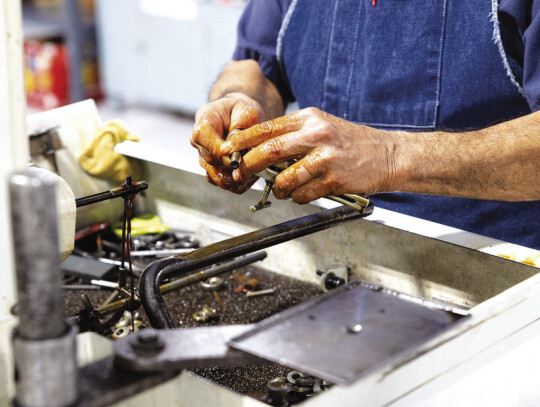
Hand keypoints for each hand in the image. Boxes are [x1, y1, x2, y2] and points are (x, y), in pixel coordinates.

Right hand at [191, 93, 262, 193]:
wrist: (235, 117)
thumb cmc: (239, 111)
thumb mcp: (245, 109)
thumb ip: (242, 122)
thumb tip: (237, 143)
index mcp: (202, 127)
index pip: (208, 145)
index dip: (225, 154)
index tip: (242, 154)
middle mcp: (199, 146)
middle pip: (214, 164)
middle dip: (236, 166)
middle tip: (257, 161)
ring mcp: (205, 160)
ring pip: (219, 178)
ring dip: (239, 176)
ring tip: (256, 167)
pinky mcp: (213, 171)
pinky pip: (226, 184)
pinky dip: (240, 182)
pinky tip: (252, 172)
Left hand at [219, 107, 397, 202]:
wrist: (389, 155)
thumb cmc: (351, 143)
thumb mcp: (322, 126)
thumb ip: (294, 134)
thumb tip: (261, 149)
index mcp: (310, 118)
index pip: (267, 127)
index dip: (244, 140)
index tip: (229, 149)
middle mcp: (317, 134)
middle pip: (270, 150)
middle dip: (249, 165)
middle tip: (241, 174)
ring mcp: (326, 157)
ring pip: (285, 177)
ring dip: (276, 188)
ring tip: (279, 189)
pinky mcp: (335, 179)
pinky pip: (303, 194)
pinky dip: (296, 197)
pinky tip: (301, 194)